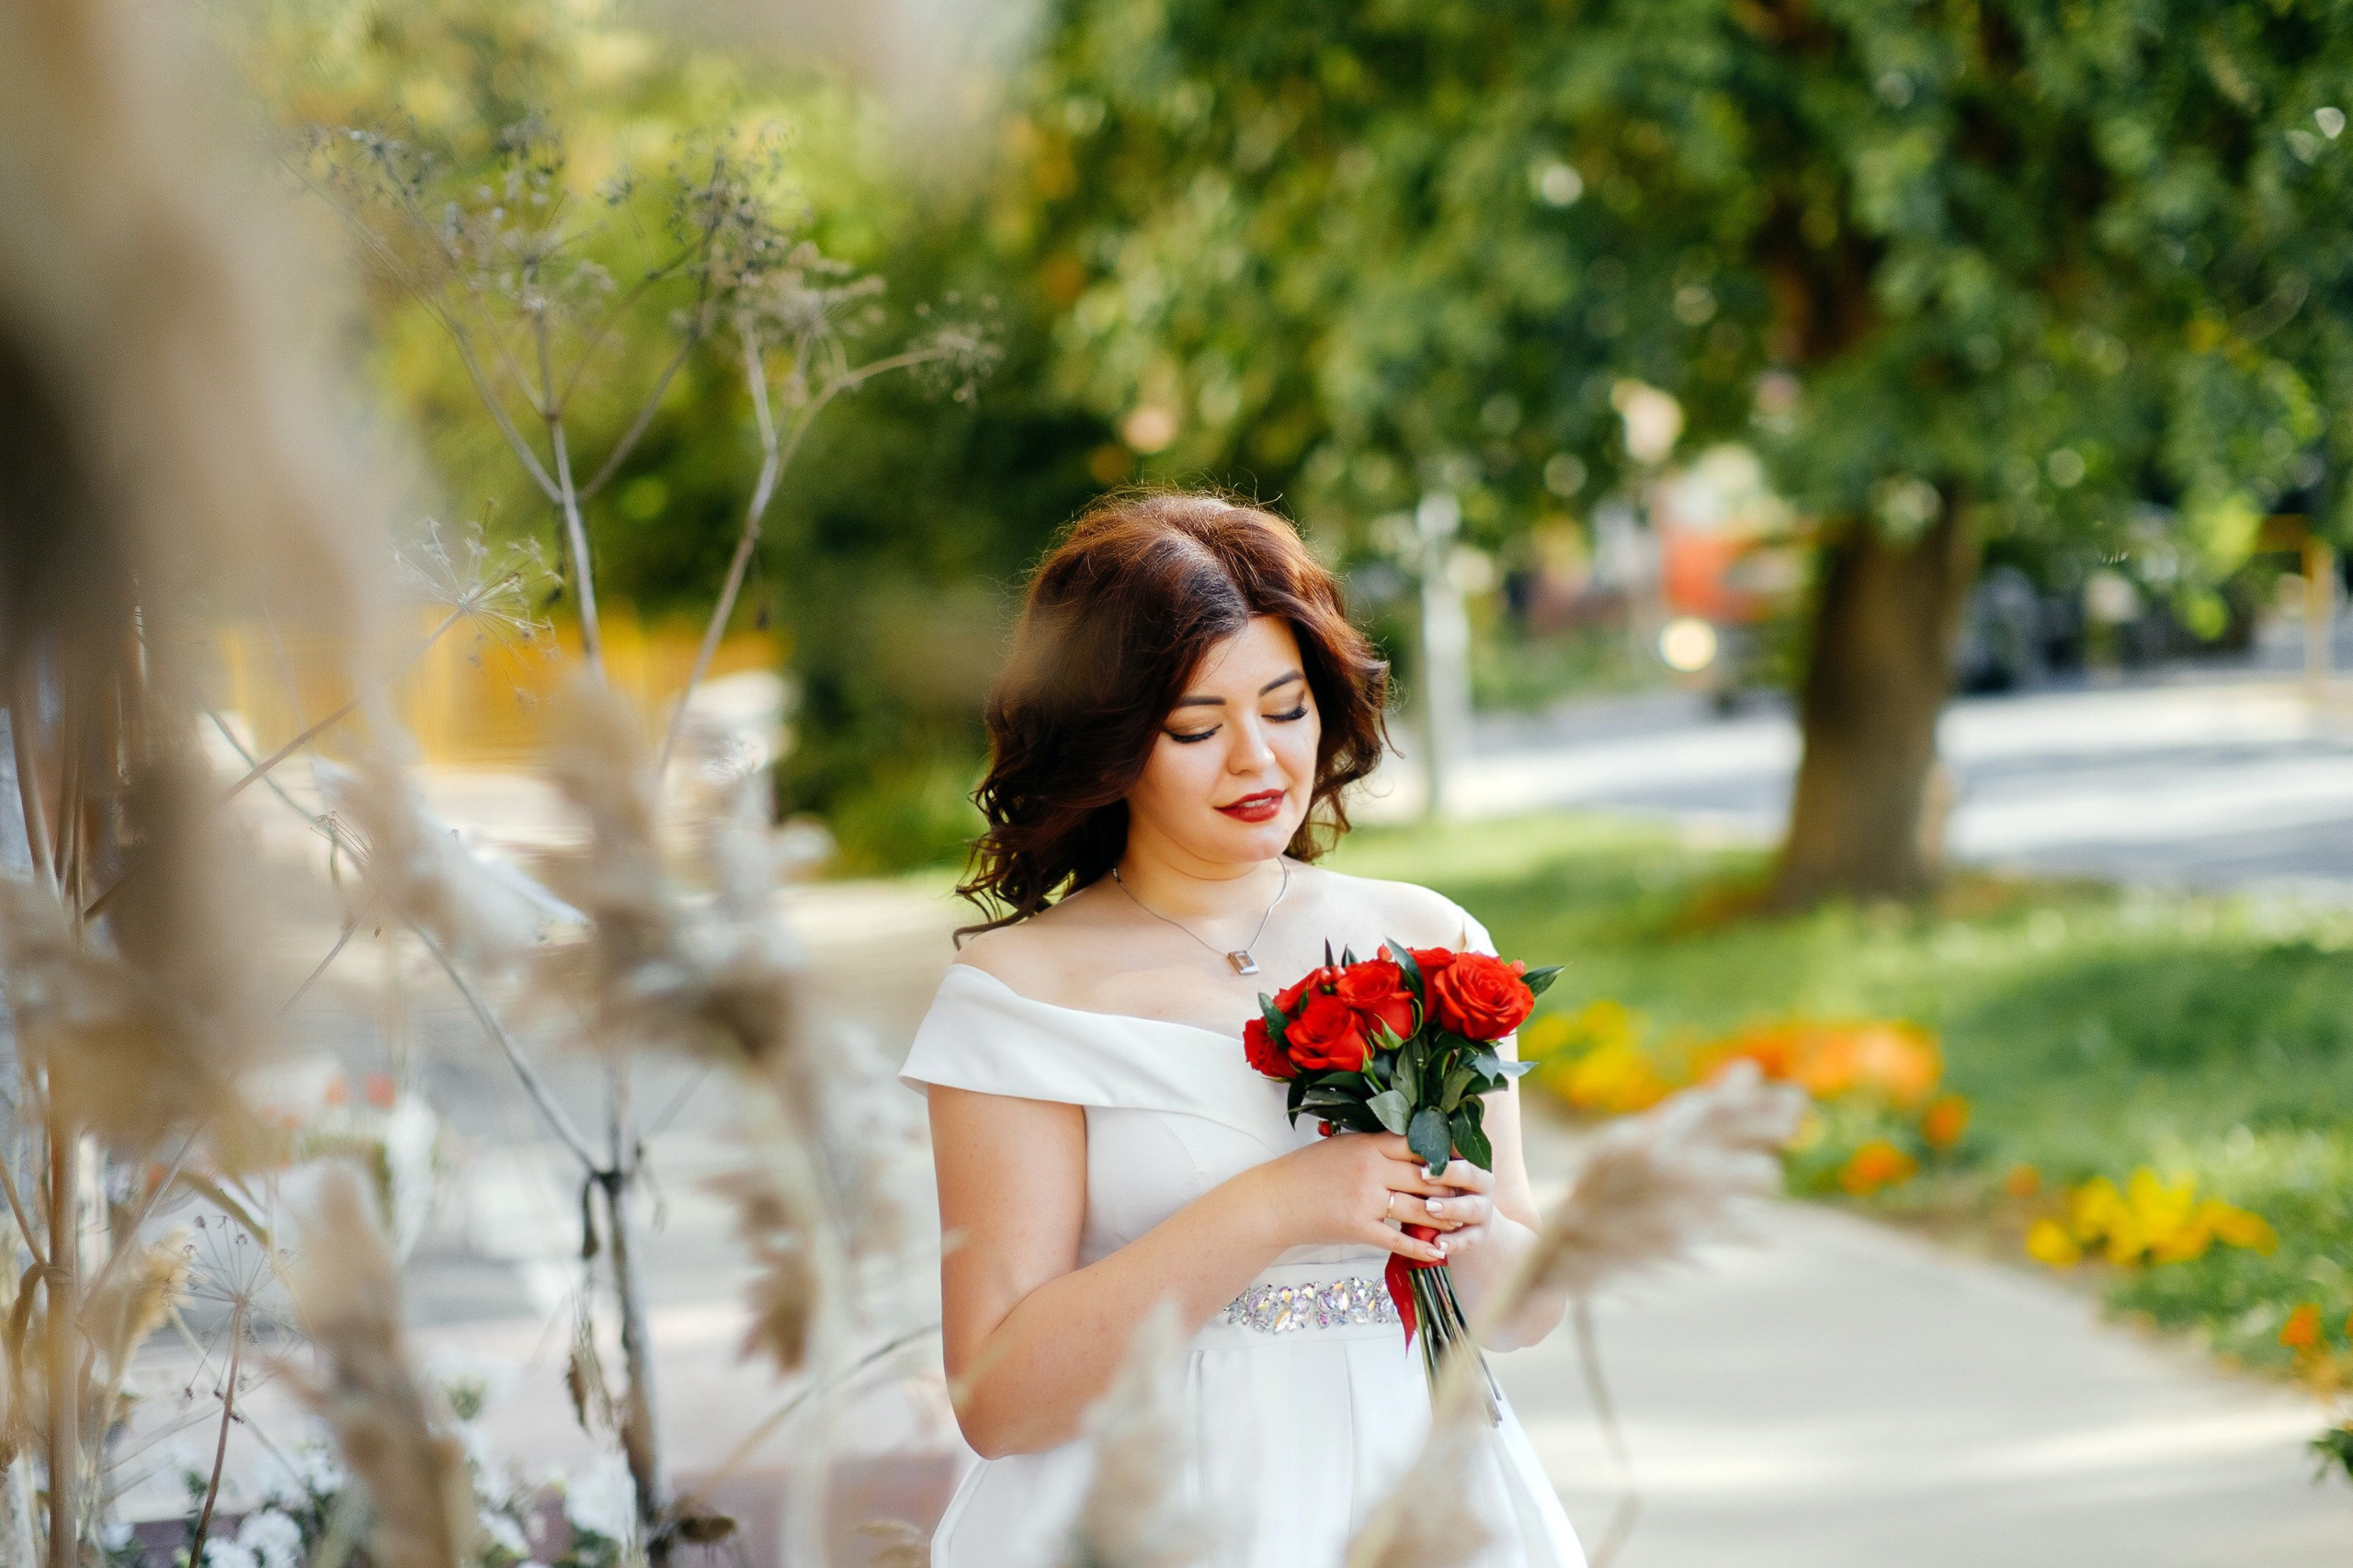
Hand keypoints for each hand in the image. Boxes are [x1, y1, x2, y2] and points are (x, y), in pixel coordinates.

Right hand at [1247, 1133, 1476, 1263]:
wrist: (1276, 1200)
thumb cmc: (1307, 1170)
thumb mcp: (1343, 1147)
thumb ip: (1375, 1147)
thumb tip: (1410, 1148)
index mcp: (1368, 1144)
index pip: (1418, 1146)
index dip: (1444, 1155)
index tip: (1463, 1162)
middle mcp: (1371, 1169)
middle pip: (1425, 1177)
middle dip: (1452, 1188)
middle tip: (1472, 1195)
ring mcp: (1366, 1199)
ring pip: (1418, 1208)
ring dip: (1444, 1217)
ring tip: (1462, 1222)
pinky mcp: (1358, 1227)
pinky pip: (1398, 1239)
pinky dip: (1421, 1247)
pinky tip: (1437, 1252)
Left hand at [1410, 1158, 1495, 1259]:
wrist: (1457, 1220)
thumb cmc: (1435, 1188)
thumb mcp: (1432, 1173)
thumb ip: (1424, 1160)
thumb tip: (1404, 1139)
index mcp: (1470, 1162)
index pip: (1458, 1150)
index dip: (1441, 1152)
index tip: (1420, 1153)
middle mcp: (1482, 1184)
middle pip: (1470, 1175)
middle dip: (1447, 1175)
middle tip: (1422, 1176)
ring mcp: (1483, 1210)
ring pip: (1472, 1208)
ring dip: (1451, 1208)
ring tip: (1430, 1209)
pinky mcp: (1479, 1234)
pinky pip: (1469, 1239)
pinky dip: (1454, 1243)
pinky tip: (1438, 1245)